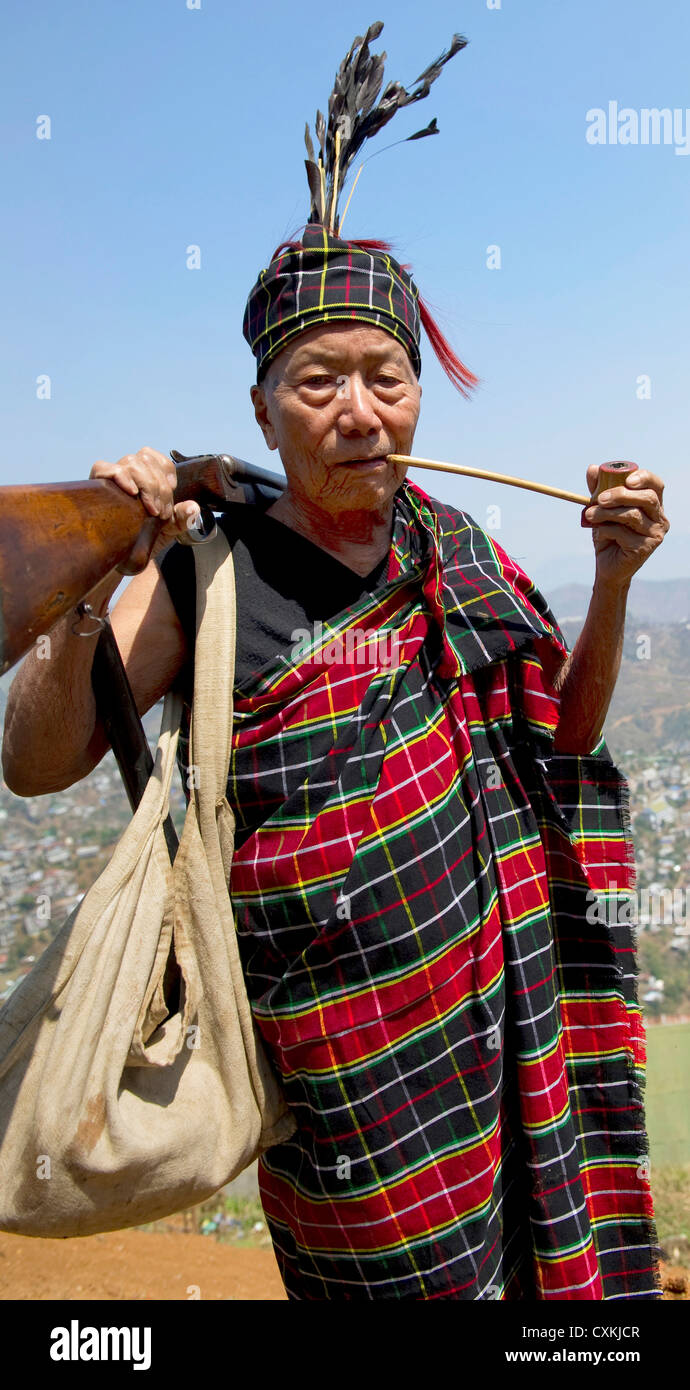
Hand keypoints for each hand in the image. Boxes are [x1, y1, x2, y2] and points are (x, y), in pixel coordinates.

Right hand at [90, 447, 200, 553]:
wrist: (123, 558)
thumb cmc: (145, 539)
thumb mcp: (169, 529)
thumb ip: (183, 518)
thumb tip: (193, 508)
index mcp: (147, 477)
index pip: (157, 459)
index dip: (166, 471)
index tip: (171, 490)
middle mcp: (129, 473)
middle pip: (146, 459)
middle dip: (158, 485)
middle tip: (160, 512)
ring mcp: (112, 477)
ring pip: (131, 462)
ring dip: (146, 484)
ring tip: (150, 509)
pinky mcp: (96, 483)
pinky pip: (103, 467)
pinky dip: (120, 476)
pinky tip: (131, 491)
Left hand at [581, 461, 668, 588]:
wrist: (607, 566)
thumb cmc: (609, 535)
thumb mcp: (602, 509)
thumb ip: (599, 489)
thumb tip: (593, 468)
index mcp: (654, 506)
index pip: (657, 485)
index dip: (645, 478)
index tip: (627, 479)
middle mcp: (660, 519)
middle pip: (647, 498)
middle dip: (621, 495)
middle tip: (599, 498)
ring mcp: (655, 535)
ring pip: (632, 515)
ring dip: (607, 513)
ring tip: (589, 515)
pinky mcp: (645, 548)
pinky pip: (623, 533)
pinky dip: (606, 530)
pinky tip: (599, 533)